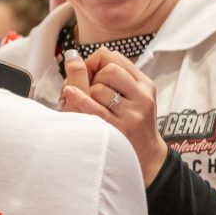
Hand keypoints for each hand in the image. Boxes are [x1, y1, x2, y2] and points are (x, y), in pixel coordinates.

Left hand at [61, 47, 166, 184]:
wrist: (146, 159)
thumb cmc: (130, 124)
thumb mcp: (131, 96)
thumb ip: (109, 75)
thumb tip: (72, 56)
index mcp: (144, 84)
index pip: (115, 57)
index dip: (96, 62)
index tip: (90, 74)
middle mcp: (142, 97)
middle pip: (110, 69)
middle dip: (93, 76)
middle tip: (90, 91)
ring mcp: (132, 114)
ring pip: (100, 88)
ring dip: (88, 95)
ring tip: (91, 106)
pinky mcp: (120, 130)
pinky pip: (95, 109)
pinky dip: (80, 98)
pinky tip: (69, 93)